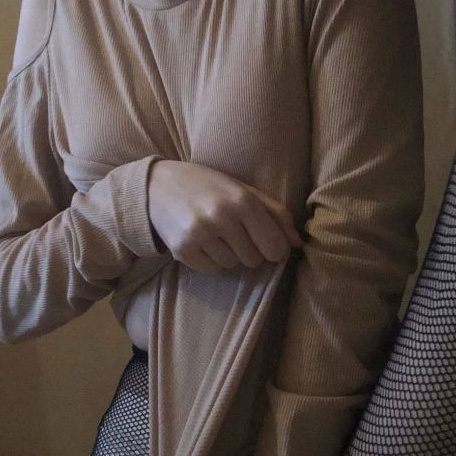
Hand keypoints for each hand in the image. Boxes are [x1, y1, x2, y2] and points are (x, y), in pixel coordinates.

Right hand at [147, 159, 302, 274]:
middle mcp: (222, 217)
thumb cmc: (208, 186)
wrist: (157, 186)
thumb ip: (275, 214)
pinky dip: (210, 260)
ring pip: (233, 265)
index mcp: (243, 201)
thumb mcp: (244, 190)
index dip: (275, 250)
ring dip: (228, 254)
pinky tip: (201, 241)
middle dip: (249, 250)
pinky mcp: (183, 249)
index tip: (267, 244)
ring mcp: (200, 234)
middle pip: (254, 259)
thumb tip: (297, 244)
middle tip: (233, 232)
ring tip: (214, 233)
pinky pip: (212, 269)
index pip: (275, 247)